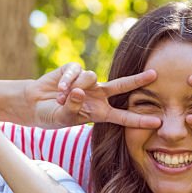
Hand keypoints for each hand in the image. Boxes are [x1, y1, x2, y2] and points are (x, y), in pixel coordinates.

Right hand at [29, 65, 160, 129]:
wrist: (34, 104)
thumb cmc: (52, 115)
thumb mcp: (63, 118)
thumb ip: (72, 108)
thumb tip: (79, 91)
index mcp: (100, 112)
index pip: (123, 117)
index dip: (139, 119)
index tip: (158, 122)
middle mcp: (98, 95)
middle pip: (122, 86)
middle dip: (138, 80)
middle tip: (155, 74)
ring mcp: (87, 82)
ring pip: (90, 78)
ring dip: (75, 88)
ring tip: (60, 99)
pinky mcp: (74, 70)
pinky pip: (76, 71)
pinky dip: (66, 81)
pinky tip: (58, 88)